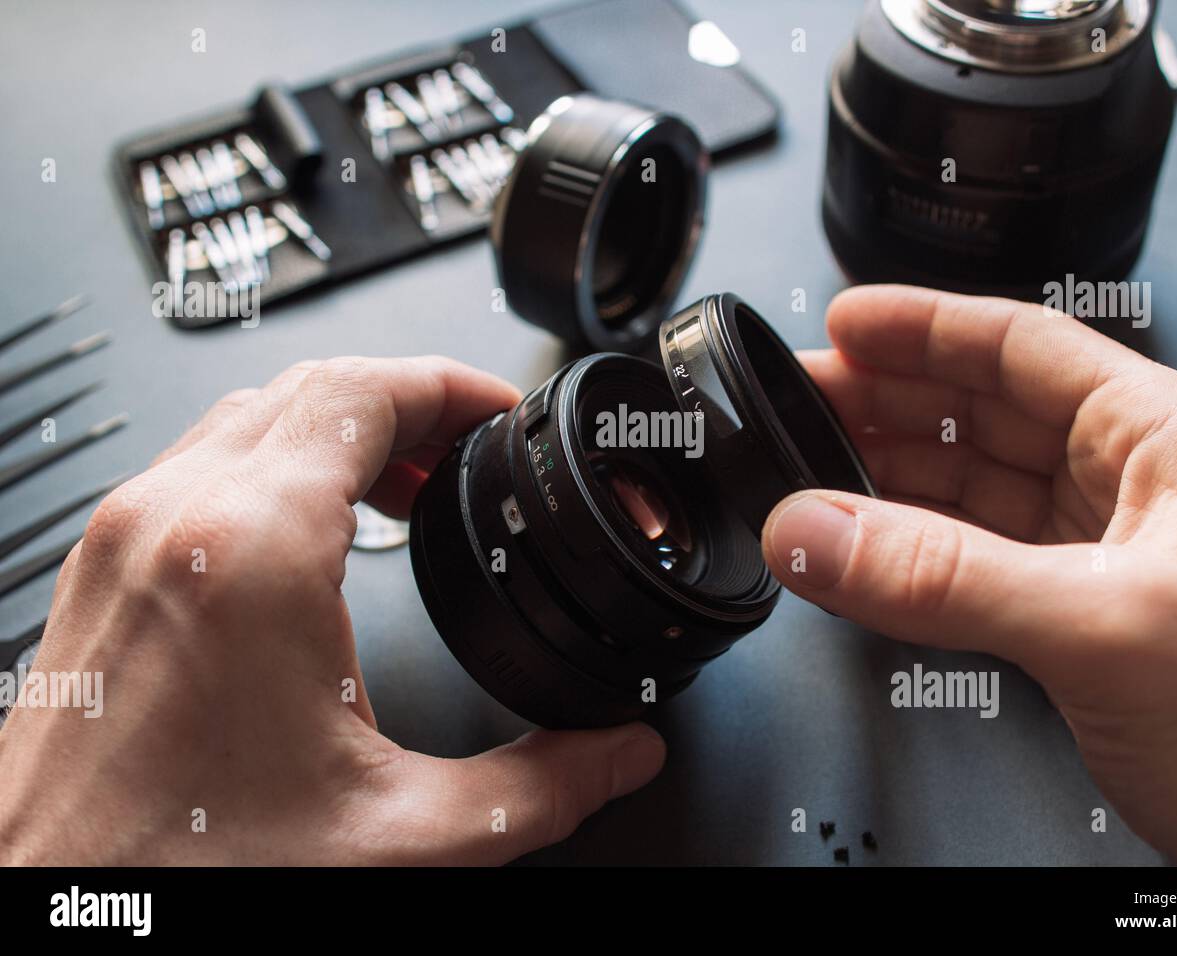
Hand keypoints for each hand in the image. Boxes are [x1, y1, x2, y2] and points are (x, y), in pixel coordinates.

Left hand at [0, 356, 664, 864]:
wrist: (45, 907)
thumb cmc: (177, 872)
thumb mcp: (393, 834)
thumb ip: (534, 789)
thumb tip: (617, 755)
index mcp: (251, 553)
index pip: (363, 390)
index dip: (450, 384)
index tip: (500, 410)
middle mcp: (174, 519)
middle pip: (311, 386)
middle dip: (407, 402)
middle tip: (469, 449)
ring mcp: (125, 534)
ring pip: (250, 414)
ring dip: (339, 428)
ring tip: (407, 483)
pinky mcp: (102, 564)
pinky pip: (202, 462)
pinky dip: (278, 463)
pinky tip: (319, 524)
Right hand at [763, 285, 1176, 864]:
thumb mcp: (1103, 625)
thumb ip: (942, 575)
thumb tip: (816, 531)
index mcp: (1166, 440)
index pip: (1024, 346)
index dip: (924, 327)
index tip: (845, 324)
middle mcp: (1136, 483)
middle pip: (986, 410)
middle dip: (890, 397)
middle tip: (806, 397)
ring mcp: (1106, 549)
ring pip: (973, 484)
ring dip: (890, 474)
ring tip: (815, 465)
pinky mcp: (1079, 614)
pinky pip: (972, 556)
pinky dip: (909, 548)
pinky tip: (863, 545)